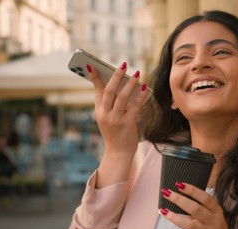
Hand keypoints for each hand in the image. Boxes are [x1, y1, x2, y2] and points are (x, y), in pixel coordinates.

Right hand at [88, 62, 147, 186]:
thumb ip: (109, 104)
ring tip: (137, 73)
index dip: (95, 78)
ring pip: (123, 97)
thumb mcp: (106, 118)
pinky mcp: (127, 124)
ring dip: (130, 83)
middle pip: (110, 91)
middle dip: (116, 76)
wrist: (118, 153)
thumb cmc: (115, 133)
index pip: (97, 91)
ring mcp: (116, 119)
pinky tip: (144, 87)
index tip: (92, 65)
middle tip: (123, 65)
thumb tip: (119, 85)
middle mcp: (105, 114)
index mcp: (99, 112)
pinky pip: (135, 106)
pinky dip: (140, 96)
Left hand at [160, 183, 237, 228]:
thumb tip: (178, 198)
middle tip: (166, 193)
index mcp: (217, 212)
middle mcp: (214, 222)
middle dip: (179, 199)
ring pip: (190, 224)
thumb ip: (201, 210)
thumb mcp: (213, 218)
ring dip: (175, 217)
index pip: (205, 198)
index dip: (192, 190)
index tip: (179, 184)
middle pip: (195, 208)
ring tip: (164, 211)